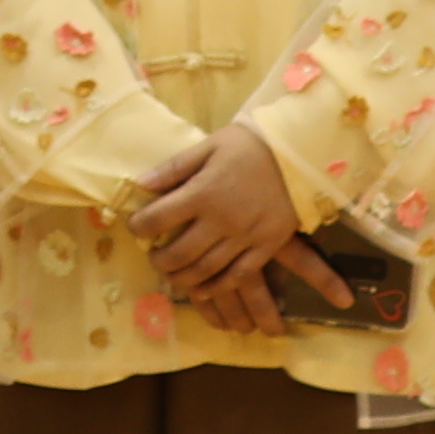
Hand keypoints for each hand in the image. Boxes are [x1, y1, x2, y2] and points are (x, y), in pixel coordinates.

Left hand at [130, 126, 303, 321]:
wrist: (298, 152)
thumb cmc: (249, 145)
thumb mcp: (208, 145)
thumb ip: (174, 168)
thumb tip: (141, 184)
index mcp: (202, 192)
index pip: (157, 219)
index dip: (139, 226)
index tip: (136, 228)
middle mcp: (221, 220)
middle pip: (179, 253)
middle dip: (159, 260)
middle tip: (154, 258)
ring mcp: (245, 237)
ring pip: (206, 270)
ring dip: (182, 278)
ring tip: (173, 274)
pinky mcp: (266, 246)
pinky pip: (238, 275)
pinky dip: (216, 287)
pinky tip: (203, 288)